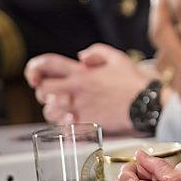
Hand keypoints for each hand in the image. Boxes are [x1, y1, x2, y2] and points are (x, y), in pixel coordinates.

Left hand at [25, 44, 153, 132]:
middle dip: (44, 91)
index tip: (34, 75)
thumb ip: (96, 52)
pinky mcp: (86, 124)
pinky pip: (63, 128)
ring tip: (63, 108)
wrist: (146, 104)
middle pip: (42, 91)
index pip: (47, 65)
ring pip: (49, 111)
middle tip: (54, 93)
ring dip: (52, 110)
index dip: (34, 68)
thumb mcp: (117, 57)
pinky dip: (63, 126)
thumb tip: (81, 57)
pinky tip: (71, 121)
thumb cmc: (134, 82)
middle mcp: (76, 90)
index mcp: (81, 73)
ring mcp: (80, 108)